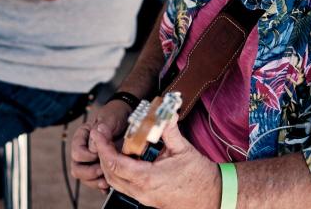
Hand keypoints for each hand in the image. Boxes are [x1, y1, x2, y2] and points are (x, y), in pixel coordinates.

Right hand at [70, 100, 134, 192]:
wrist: (129, 119)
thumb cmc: (117, 115)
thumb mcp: (110, 117)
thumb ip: (102, 127)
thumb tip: (95, 141)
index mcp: (82, 137)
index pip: (76, 152)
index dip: (88, 156)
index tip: (100, 153)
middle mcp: (84, 150)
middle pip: (76, 168)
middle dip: (89, 172)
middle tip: (103, 169)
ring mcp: (92, 161)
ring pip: (84, 178)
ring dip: (94, 181)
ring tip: (107, 180)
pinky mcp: (102, 168)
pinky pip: (96, 182)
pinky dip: (101, 186)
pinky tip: (109, 185)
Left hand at [90, 115, 220, 208]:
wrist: (213, 197)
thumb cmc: (200, 176)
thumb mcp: (183, 148)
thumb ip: (169, 129)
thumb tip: (164, 110)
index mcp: (148, 178)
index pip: (115, 164)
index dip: (103, 147)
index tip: (98, 132)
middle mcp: (142, 192)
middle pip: (110, 175)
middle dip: (102, 154)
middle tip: (100, 135)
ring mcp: (144, 198)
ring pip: (116, 183)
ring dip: (109, 164)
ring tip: (110, 145)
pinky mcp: (148, 200)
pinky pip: (126, 187)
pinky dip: (120, 172)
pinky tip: (126, 159)